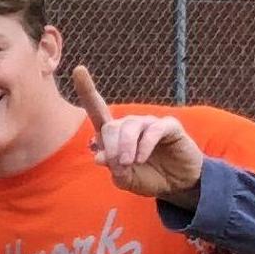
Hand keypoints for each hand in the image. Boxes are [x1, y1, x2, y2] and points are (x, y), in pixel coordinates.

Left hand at [72, 67, 202, 203]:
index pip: (97, 109)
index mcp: (115, 134)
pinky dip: (145, 145)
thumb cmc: (148, 177)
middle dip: (111, 147)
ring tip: (130, 163)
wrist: (177, 184)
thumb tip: (98, 156)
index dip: (87, 90)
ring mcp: (149, 123)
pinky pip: (153, 130)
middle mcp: (130, 124)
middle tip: (119, 165)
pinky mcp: (169, 126)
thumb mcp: (125, 178)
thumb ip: (111, 167)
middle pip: (111, 127)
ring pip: (130, 126)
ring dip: (126, 147)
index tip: (78, 69)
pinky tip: (142, 157)